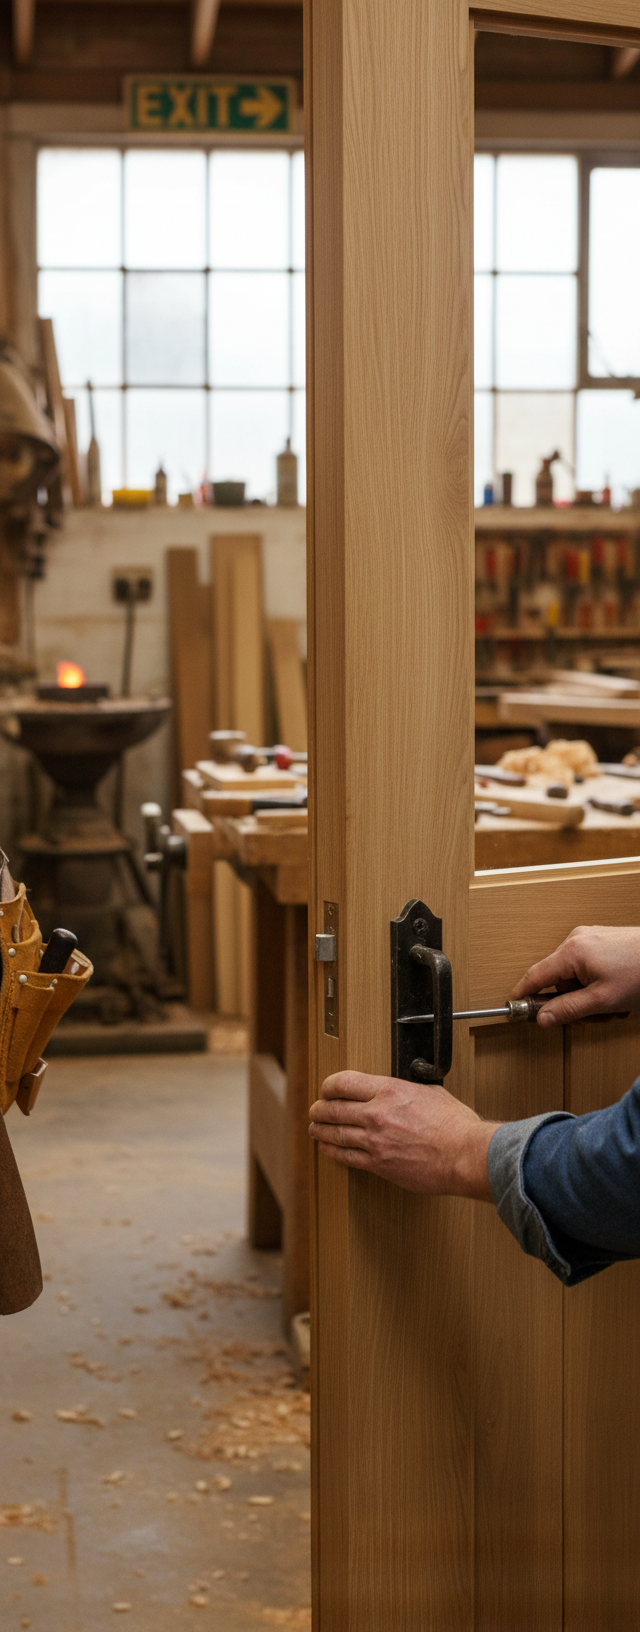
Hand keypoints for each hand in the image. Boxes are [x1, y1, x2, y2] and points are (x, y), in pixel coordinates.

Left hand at [309, 1070, 498, 1197]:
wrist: (463, 1154)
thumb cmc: (455, 1124)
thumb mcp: (430, 1092)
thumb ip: (406, 1090)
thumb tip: (399, 1090)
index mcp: (389, 1090)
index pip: (343, 1083)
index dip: (329, 1085)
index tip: (327, 1089)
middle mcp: (376, 1114)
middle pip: (332, 1109)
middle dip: (319, 1109)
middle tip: (315, 1110)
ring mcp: (375, 1141)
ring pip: (334, 1133)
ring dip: (320, 1130)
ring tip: (315, 1128)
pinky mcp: (378, 1164)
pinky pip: (346, 1157)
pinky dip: (332, 1152)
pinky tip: (328, 1148)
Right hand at [511, 924, 639, 1027]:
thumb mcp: (602, 1001)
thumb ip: (568, 1010)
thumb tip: (543, 1019)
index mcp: (572, 951)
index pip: (535, 975)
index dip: (524, 995)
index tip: (516, 1009)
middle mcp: (577, 940)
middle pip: (557, 980)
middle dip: (573, 1003)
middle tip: (592, 1016)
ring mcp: (590, 939)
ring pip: (574, 977)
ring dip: (589, 997)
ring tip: (613, 1004)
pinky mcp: (602, 942)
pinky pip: (588, 969)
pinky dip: (597, 985)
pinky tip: (616, 992)